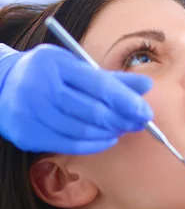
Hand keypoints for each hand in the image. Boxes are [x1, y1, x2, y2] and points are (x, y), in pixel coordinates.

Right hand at [0, 44, 153, 154]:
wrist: (2, 84)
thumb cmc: (49, 74)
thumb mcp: (76, 66)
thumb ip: (111, 79)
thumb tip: (147, 86)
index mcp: (56, 64)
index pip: (99, 85)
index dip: (126, 101)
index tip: (146, 112)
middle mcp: (40, 87)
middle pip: (91, 111)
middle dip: (122, 119)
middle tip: (140, 123)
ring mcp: (30, 113)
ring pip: (81, 130)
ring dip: (109, 133)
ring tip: (124, 129)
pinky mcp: (26, 134)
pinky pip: (67, 144)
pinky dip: (92, 144)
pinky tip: (106, 139)